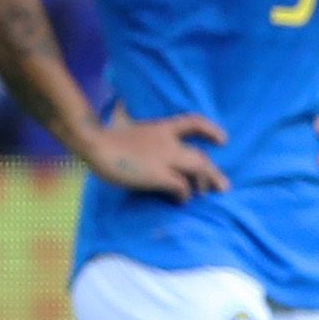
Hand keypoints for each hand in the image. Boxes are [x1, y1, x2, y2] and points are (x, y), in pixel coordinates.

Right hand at [83, 109, 228, 199]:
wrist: (95, 143)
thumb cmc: (103, 136)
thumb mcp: (123, 125)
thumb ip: (131, 125)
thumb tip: (125, 118)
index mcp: (161, 128)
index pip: (193, 123)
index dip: (211, 131)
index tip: (224, 141)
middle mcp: (169, 143)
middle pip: (201, 156)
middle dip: (214, 173)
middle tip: (223, 187)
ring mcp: (165, 158)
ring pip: (198, 170)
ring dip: (204, 184)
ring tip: (203, 195)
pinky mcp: (159, 175)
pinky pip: (181, 187)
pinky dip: (184, 195)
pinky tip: (180, 201)